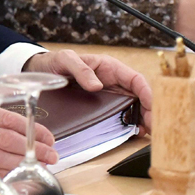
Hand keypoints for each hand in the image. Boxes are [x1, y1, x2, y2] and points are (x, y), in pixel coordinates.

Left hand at [24, 50, 152, 132]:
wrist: (41, 71)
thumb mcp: (66, 60)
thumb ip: (81, 69)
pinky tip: (133, 134)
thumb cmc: (55, 62)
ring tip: (147, 133)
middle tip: (154, 127)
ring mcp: (109, 96)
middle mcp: (113, 82)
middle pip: (139, 96)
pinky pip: (120, 115)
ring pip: (133, 107)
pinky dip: (129, 124)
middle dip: (150, 110)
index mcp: (110, 68)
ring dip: (142, 119)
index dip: (148, 93)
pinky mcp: (102, 107)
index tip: (153, 107)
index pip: (136, 79)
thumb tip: (97, 86)